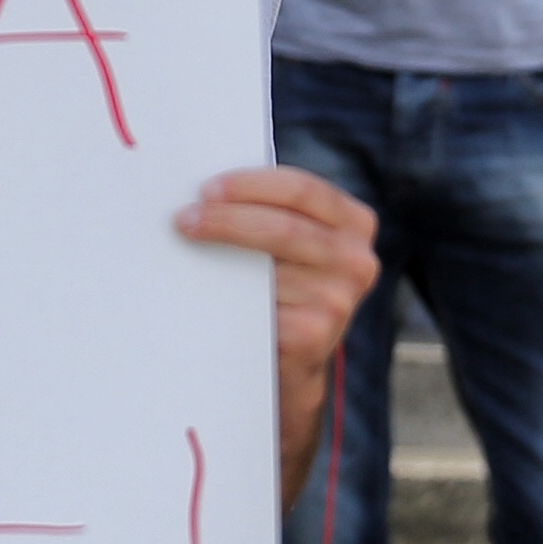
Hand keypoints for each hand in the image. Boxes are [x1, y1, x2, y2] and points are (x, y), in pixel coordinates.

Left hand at [177, 161, 378, 439]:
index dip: (251, 185)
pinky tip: (205, 292)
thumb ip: (272, 210)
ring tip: (185, 248)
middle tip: (184, 218)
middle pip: (284, 228)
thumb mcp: (293, 240)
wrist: (294, 358)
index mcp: (355, 223)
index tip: (206, 189)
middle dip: (227, 220)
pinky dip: (228, 297)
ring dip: (219, 259)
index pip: (303, 190)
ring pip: (267, 269)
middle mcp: (357, 261)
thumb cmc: (283, 281)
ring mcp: (339, 301)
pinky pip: (259, 308)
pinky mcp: (314, 336)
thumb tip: (209, 191)